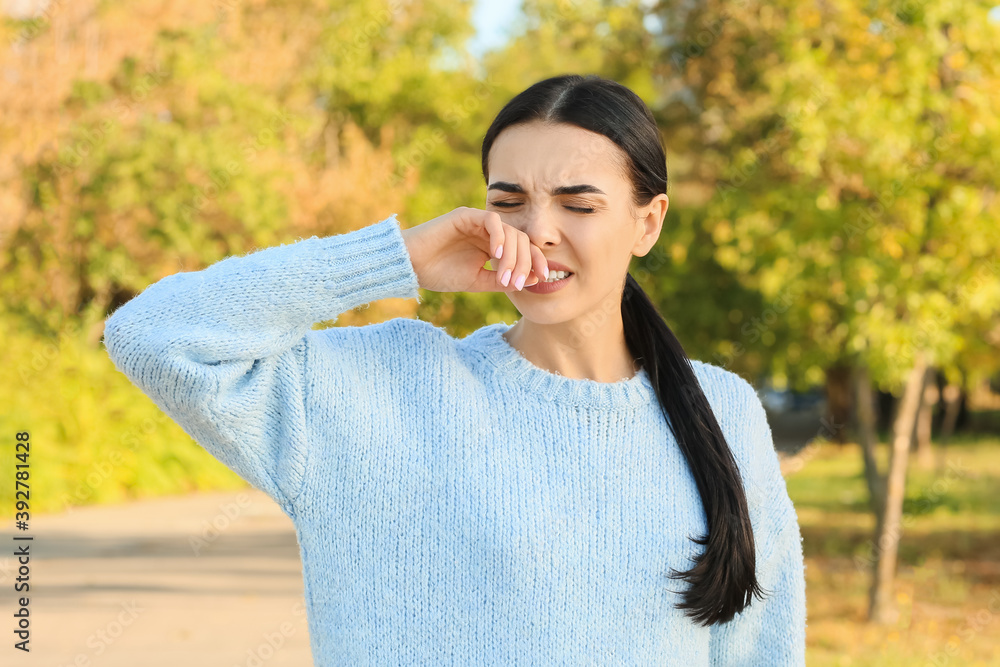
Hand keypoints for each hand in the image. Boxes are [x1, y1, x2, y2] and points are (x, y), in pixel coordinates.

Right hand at [400, 207, 548, 292]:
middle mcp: (489, 232)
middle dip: (524, 262)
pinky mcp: (466, 215)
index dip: (536, 261)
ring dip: (512, 256)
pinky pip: (492, 221)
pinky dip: (499, 237)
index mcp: (493, 245)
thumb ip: (503, 280)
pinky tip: (495, 255)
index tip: (543, 279)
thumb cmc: (440, 274)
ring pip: (510, 231)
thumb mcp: (478, 282)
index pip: (524, 249)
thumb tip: (533, 279)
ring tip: (504, 276)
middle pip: (522, 240)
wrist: (410, 266)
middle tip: (517, 284)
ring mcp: (478, 222)